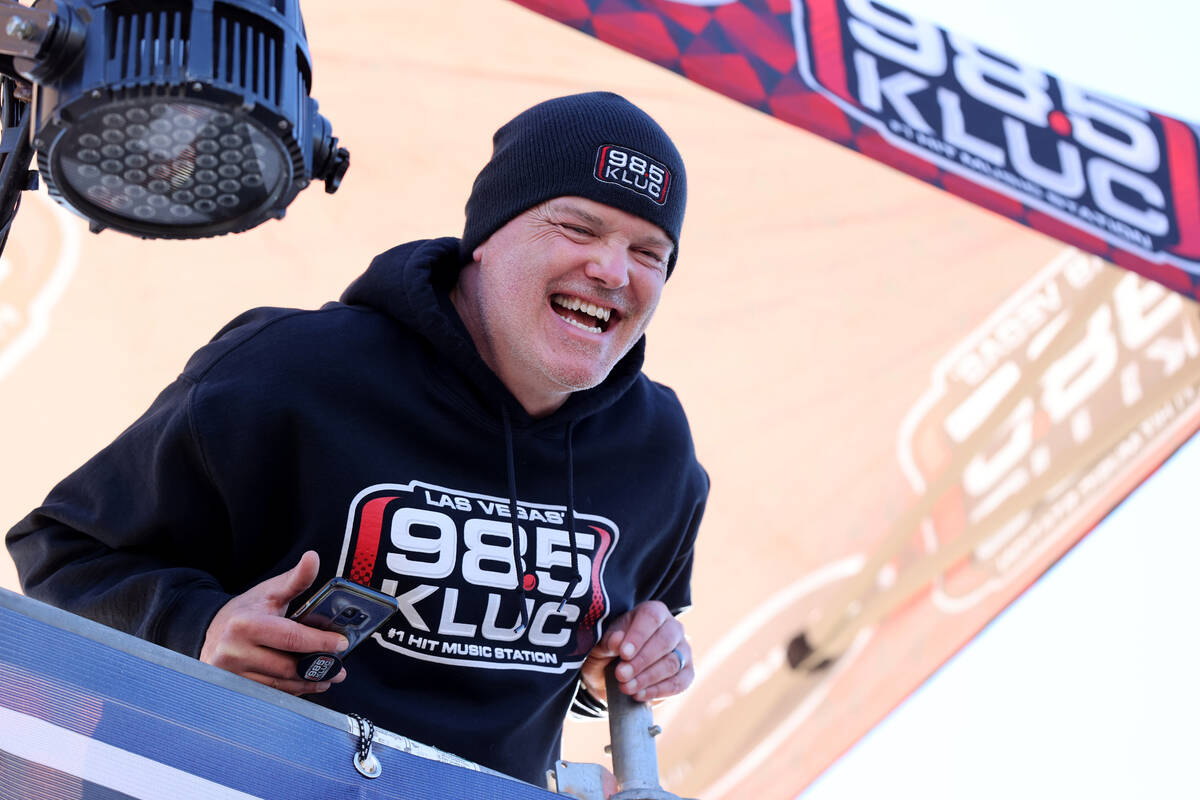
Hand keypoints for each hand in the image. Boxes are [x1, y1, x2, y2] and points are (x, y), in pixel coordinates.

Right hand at [200, 550, 348, 694]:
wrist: (211, 631)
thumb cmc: (247, 610)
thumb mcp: (270, 591)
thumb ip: (296, 579)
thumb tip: (313, 557)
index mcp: (246, 625)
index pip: (290, 638)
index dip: (319, 642)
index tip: (341, 644)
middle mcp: (234, 652)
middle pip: (287, 667)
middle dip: (319, 668)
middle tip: (340, 669)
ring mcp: (232, 674)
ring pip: (279, 686)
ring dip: (308, 683)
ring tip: (328, 677)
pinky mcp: (234, 688)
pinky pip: (269, 694)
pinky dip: (291, 691)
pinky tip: (306, 684)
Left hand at [580, 600, 692, 702]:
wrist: (614, 675)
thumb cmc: (609, 652)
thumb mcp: (602, 644)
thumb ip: (608, 642)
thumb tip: (617, 640)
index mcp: (653, 612)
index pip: (651, 618)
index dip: (638, 636)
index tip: (623, 653)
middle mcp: (673, 628)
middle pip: (665, 641)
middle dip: (642, 661)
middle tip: (621, 674)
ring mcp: (683, 651)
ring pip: (672, 663)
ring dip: (647, 678)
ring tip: (626, 687)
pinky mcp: (686, 673)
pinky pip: (679, 683)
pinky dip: (658, 691)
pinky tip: (639, 695)